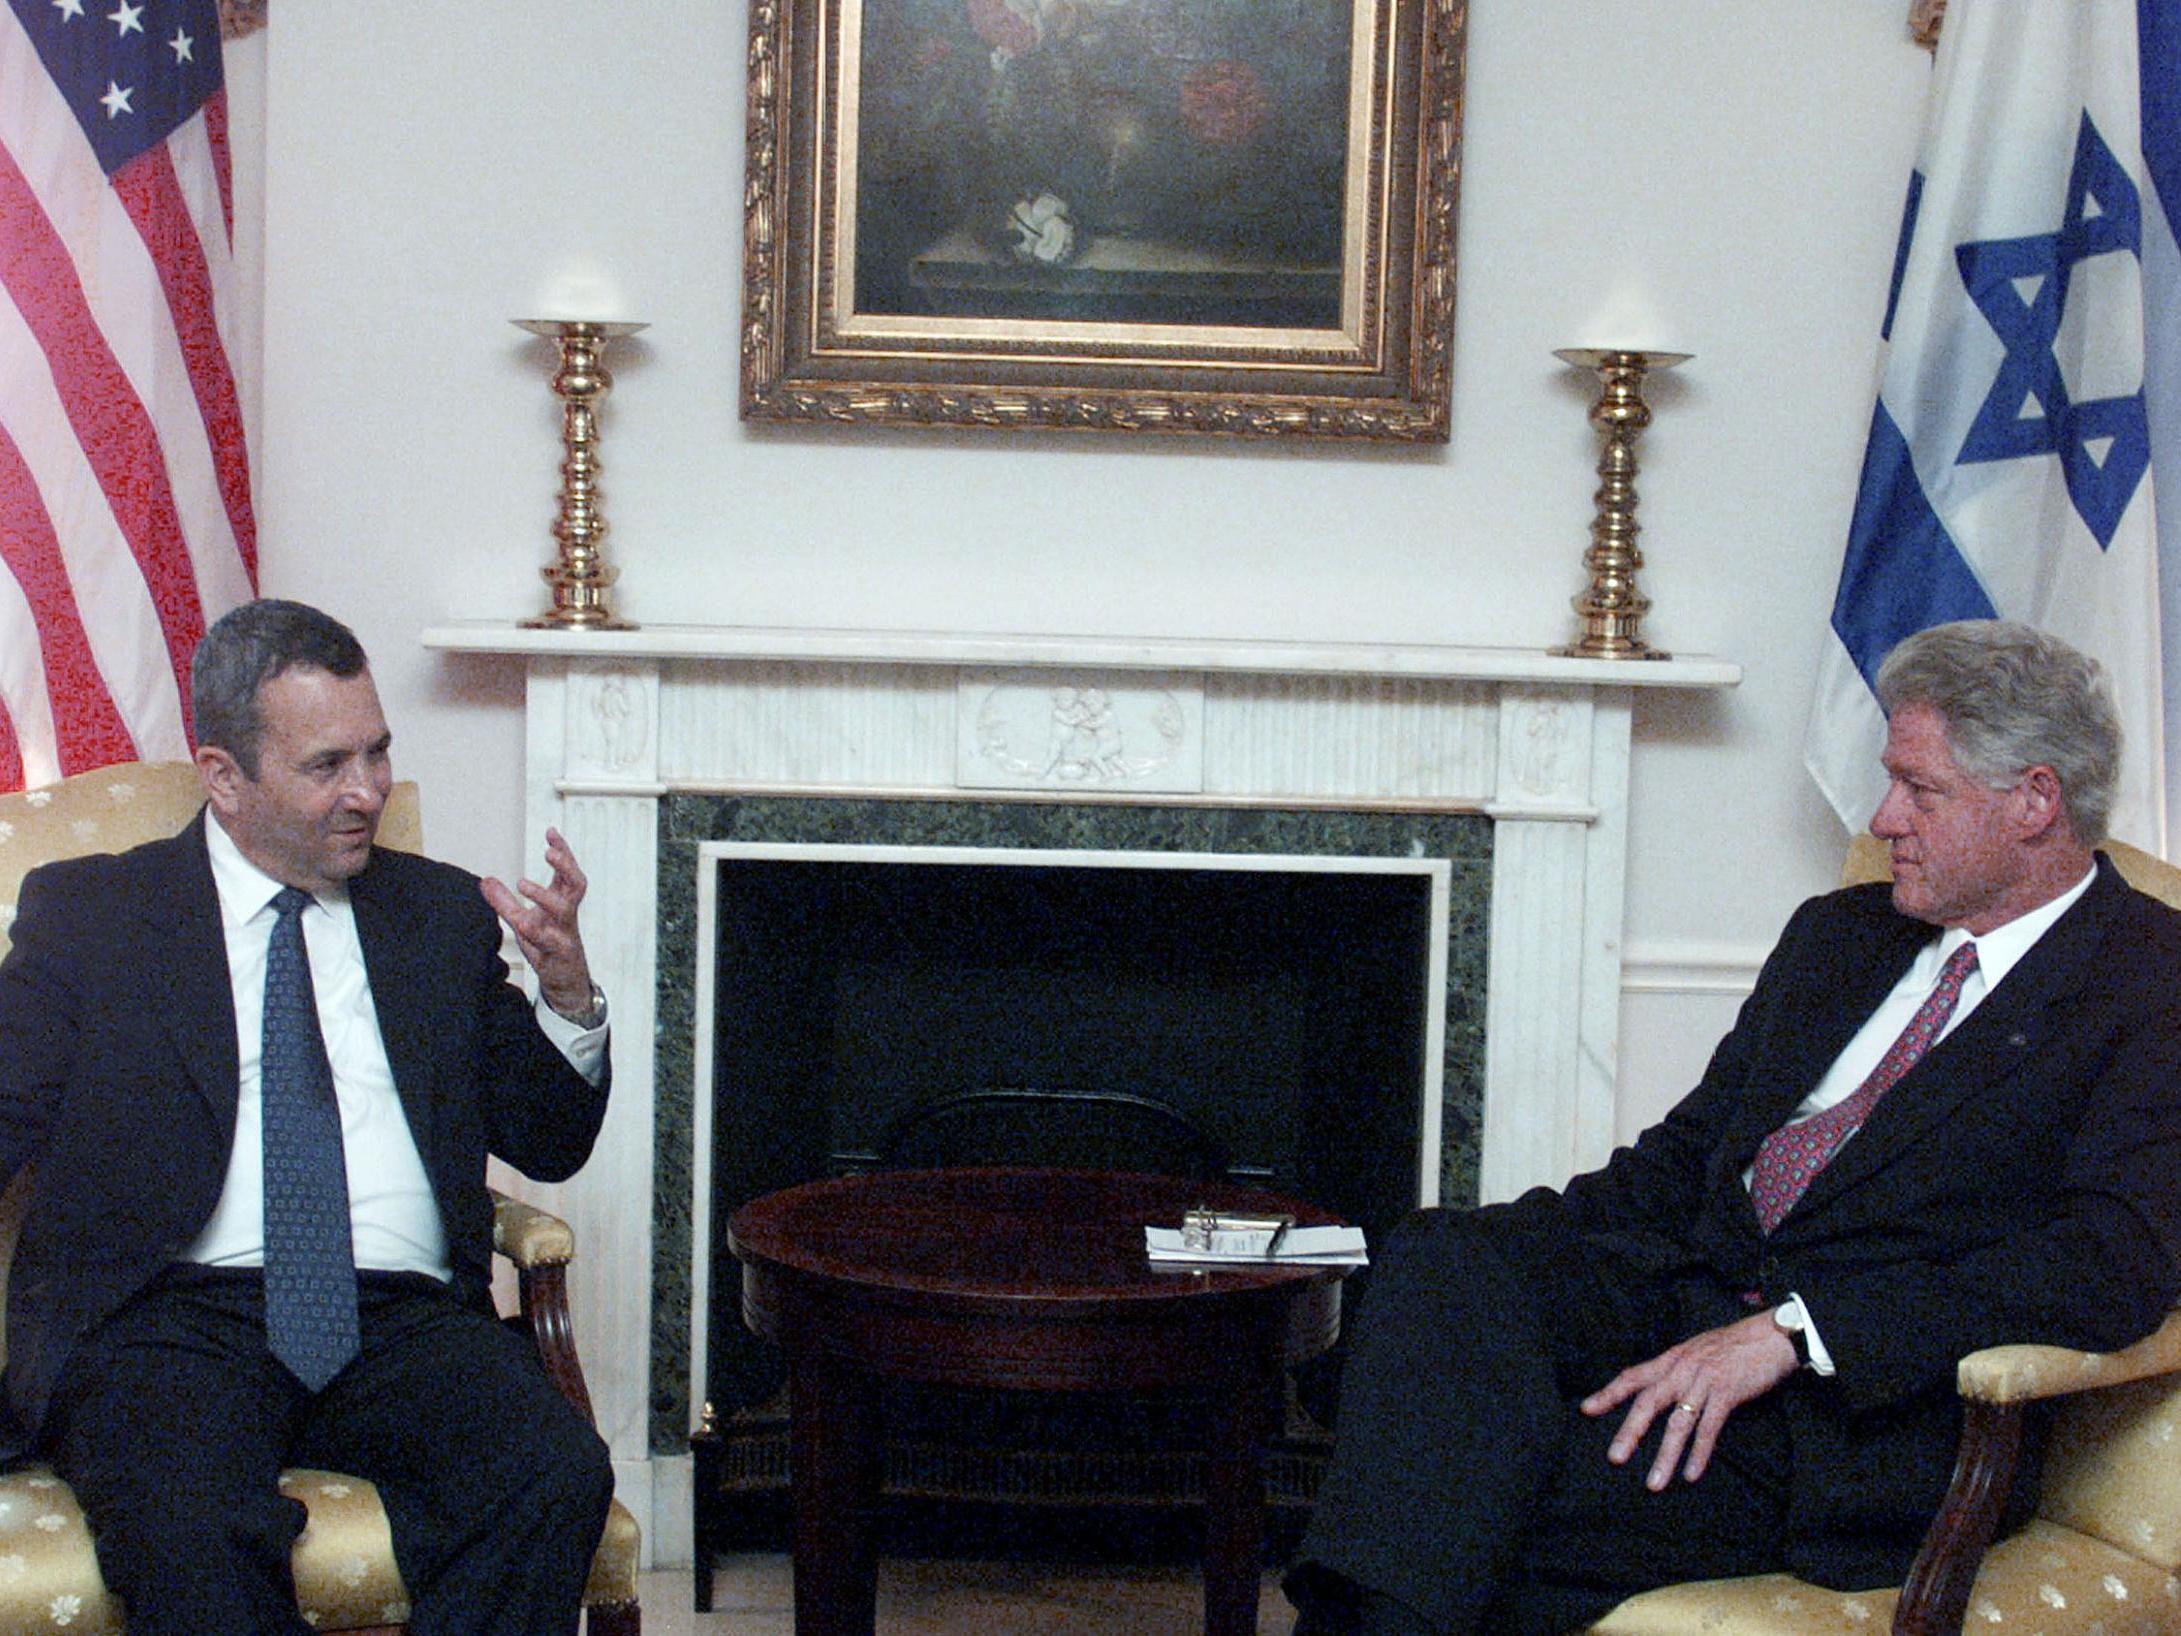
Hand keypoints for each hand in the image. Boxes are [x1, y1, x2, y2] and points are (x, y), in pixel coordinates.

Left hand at [480, 827, 595, 1019]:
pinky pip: (547, 940)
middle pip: (577, 884)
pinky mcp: (557, 954)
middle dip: (566, 866)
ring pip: (564, 910)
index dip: (563, 851)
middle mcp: (567, 915)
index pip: (568, 871)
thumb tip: (485, 881)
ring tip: (523, 884)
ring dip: (544, 895)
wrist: (566, 980)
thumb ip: (506, 901)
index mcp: (563, 902)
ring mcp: (565, 934)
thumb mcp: (525, 920)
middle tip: (549, 852)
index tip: (551, 832)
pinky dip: (533, 930)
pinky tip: (521, 921)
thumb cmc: (549, 946)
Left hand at [1579, 1311, 1798, 1489]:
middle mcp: (1682, 1369)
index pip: (1633, 1376)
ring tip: (1654, 1482)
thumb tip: (1658, 1384)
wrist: (1770, 1336)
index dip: (1609, 1393)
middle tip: (1615, 1458)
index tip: (1587, 1409)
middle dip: (1630, 1431)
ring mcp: (1704, 1382)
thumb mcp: (1696, 1350)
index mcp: (1671, 1359)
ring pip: (1678, 1423)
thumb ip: (1676, 1368)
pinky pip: (1709, 1428)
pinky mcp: (1727, 1394)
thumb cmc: (1733, 1345)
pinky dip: (1699, 1453)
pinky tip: (1691, 1474)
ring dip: (1665, 1455)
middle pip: (1648, 1402)